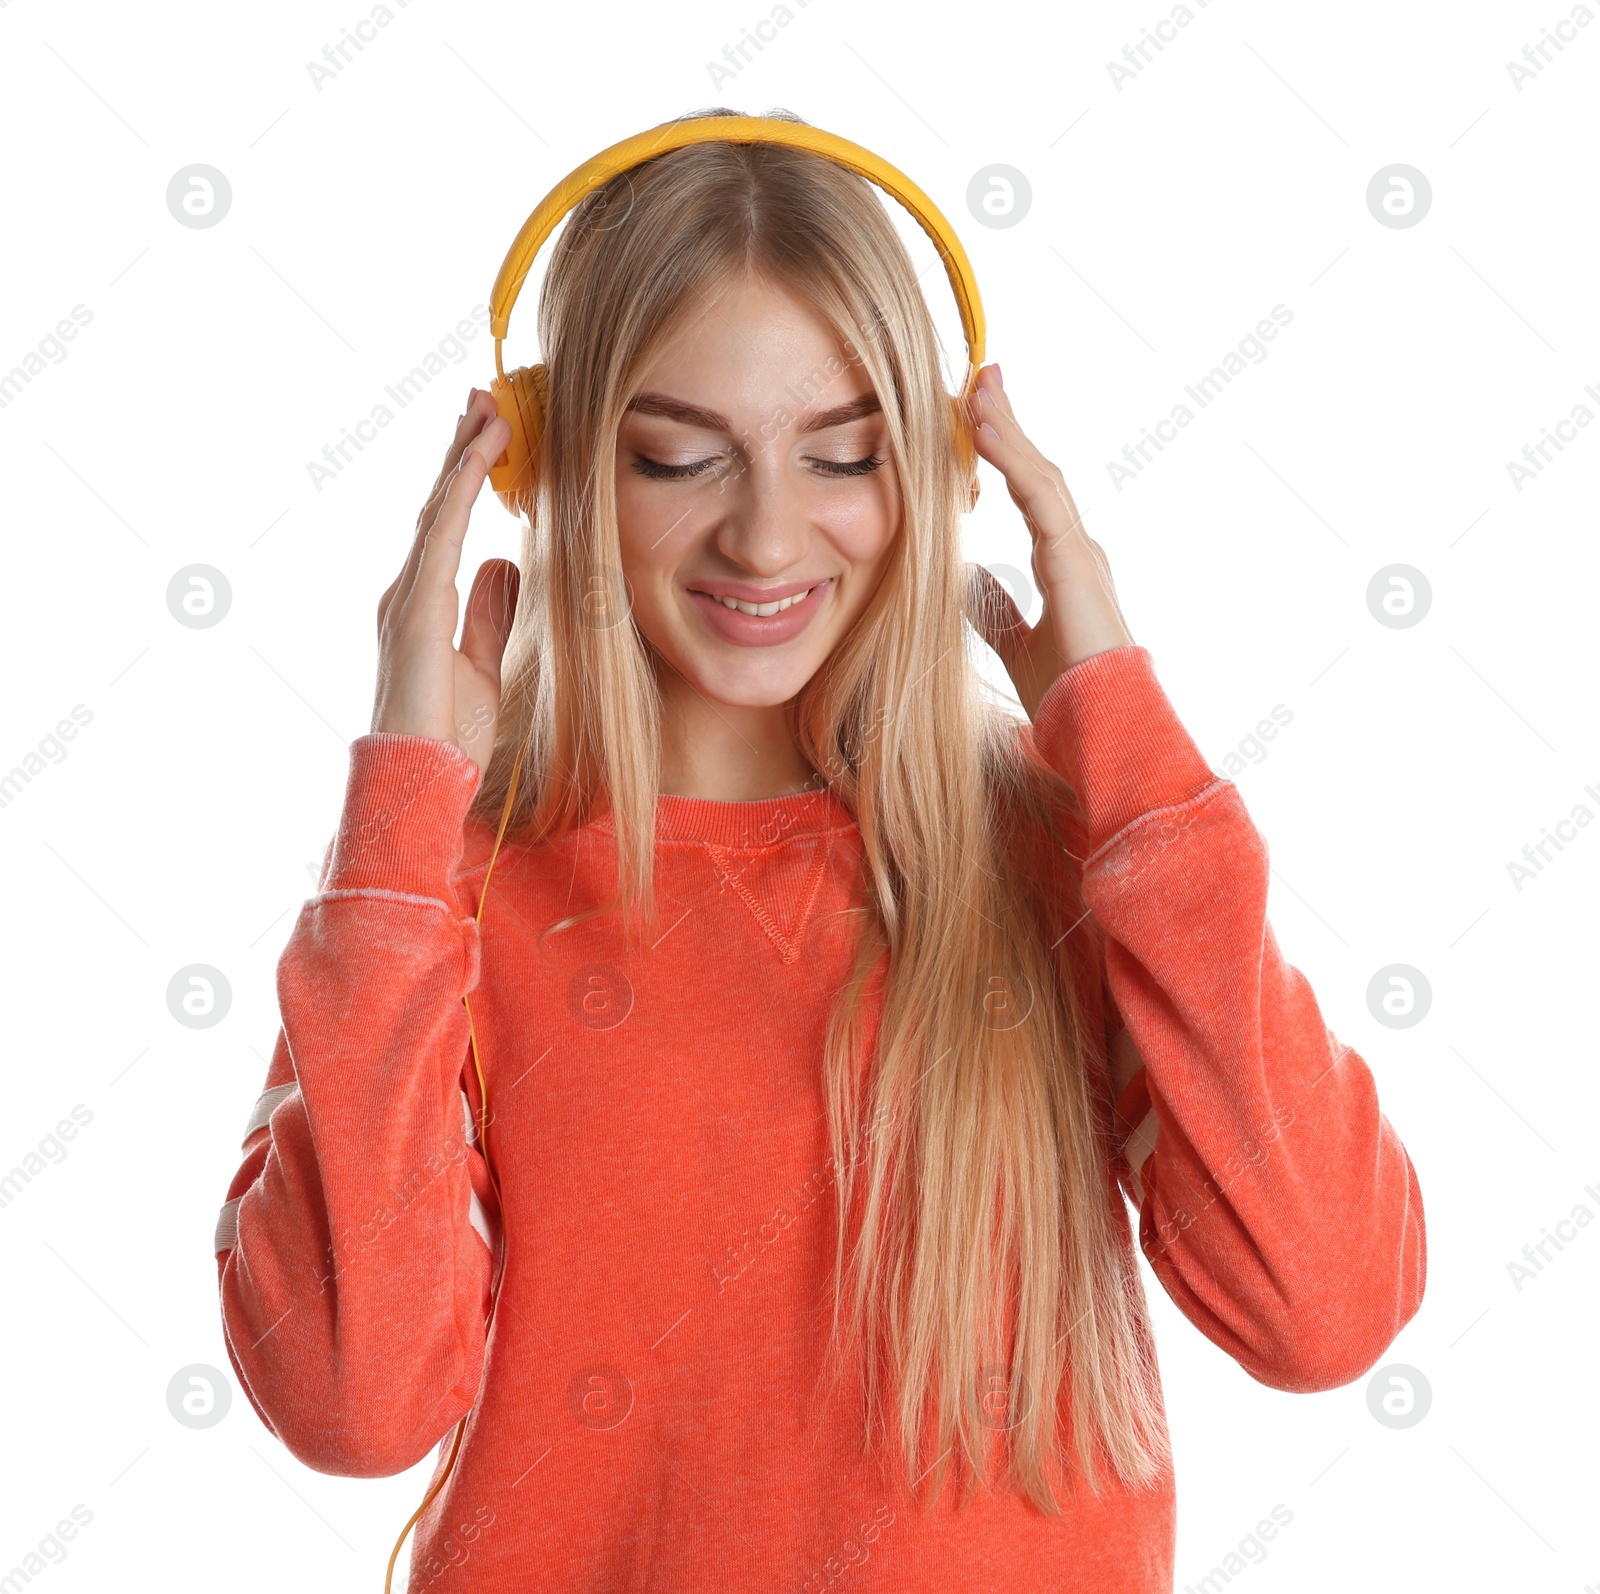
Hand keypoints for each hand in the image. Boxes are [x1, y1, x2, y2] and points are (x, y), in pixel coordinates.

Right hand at [372, 390, 518, 776]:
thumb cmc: (449, 736)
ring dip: (464, 456)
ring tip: (486, 409)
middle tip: (482, 399)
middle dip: (461, 451)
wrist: (421, 777)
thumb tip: (505, 566)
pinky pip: (442, 536)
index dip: (466, 479)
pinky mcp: (415, 608)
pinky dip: (460, 491)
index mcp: (423, 605)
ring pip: (439, 510)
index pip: (448, 527)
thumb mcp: (483, 664)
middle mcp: (408, 592)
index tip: (487, 435)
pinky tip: (478, 457)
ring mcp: (407, 597)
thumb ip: (490, 615)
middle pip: (439, 506)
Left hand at [962, 363, 1133, 721]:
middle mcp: (1074, 548)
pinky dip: (1012, 460)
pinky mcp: (1074, 561)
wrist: (1100, 729)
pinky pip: (1040, 498)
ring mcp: (1079, 551)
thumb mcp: (1014, 644)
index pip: (1028, 491)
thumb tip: (964, 579)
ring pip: (1039, 474)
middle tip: (979, 376)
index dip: (1005, 452)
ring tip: (976, 386)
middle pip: (1036, 471)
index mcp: (1062, 563)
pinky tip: (986, 430)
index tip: (977, 414)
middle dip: (1008, 422)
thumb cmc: (1066, 697)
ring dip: (1007, 427)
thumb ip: (993, 609)